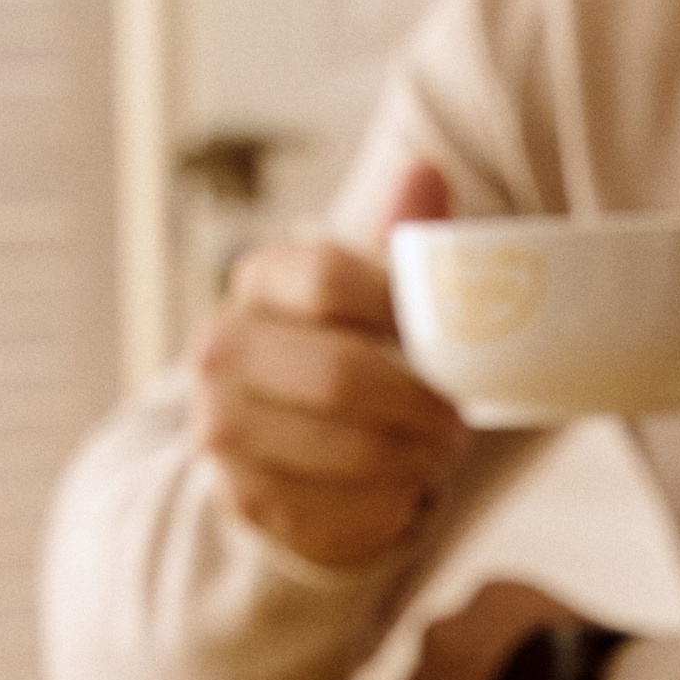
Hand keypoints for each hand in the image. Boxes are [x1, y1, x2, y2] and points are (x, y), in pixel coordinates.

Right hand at [190, 161, 469, 566]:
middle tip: (459, 419)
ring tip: (439, 450)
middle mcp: (221, 349)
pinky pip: (340, 509)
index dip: (401, 308)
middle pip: (342, 374)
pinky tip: (402, 487)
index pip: (330, 277)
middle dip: (420, 403)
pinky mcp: (244, 497)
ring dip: (415, 457)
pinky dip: (389, 503)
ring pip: (350, 449)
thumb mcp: (371, 291)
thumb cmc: (345, 349)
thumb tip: (427, 170)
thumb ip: (401, 237)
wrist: (280, 444)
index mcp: (259, 281)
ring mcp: (222, 427)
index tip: (447, 338)